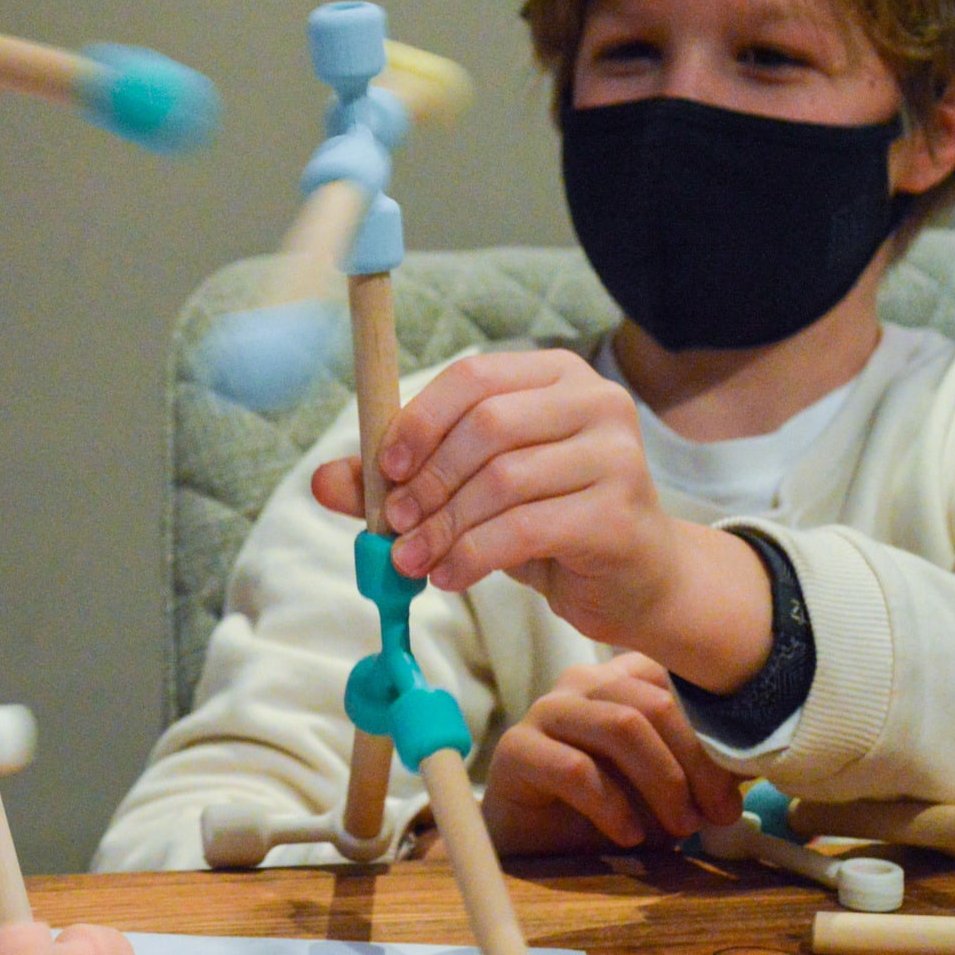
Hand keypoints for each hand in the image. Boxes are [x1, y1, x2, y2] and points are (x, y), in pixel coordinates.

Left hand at [310, 348, 771, 689]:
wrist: (634, 578)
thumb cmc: (546, 521)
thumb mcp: (469, 492)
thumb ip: (401, 481)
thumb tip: (320, 480)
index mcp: (556, 376)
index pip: (475, 377)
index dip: (420, 421)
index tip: (386, 470)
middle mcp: (595, 402)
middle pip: (487, 426)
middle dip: (429, 480)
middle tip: (396, 525)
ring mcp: (616, 456)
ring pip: (503, 481)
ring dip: (444, 526)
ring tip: (414, 560)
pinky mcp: (619, 514)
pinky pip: (524, 529)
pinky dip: (472, 556)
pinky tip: (449, 576)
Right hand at [478, 654, 743, 854]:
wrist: (538, 846)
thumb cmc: (612, 809)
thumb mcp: (673, 786)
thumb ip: (708, 765)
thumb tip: (765, 754)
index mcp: (624, 679)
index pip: (679, 679)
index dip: (718, 730)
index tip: (744, 781)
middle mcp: (583, 684)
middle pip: (654, 702)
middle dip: (697, 763)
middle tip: (716, 814)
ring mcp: (546, 711)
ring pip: (620, 725)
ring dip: (663, 782)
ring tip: (681, 829)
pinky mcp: (515, 749)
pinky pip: (575, 768)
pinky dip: (613, 806)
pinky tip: (628, 834)